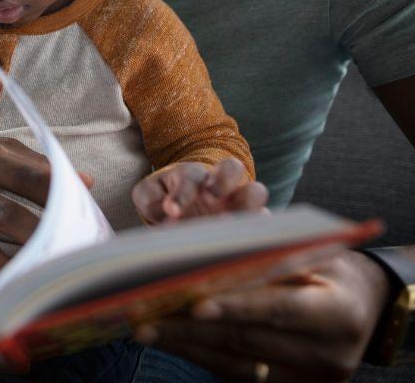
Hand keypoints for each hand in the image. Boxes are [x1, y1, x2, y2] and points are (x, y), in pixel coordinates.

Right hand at [0, 132, 92, 295]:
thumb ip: (38, 164)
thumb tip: (86, 183)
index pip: (22, 175)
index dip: (53, 193)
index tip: (78, 207)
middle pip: (3, 214)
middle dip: (39, 235)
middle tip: (67, 250)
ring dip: (12, 267)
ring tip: (40, 277)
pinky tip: (9, 291)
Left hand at [132, 158, 268, 223]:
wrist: (183, 211)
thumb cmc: (164, 199)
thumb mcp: (149, 196)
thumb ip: (151, 200)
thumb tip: (167, 216)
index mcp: (192, 174)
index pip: (192, 176)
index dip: (183, 192)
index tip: (171, 211)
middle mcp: (219, 183)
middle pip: (232, 167)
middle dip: (222, 182)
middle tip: (209, 200)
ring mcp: (239, 201)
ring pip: (257, 192)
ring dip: (248, 206)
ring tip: (230, 225)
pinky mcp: (252, 222)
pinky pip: (265, 224)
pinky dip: (259, 232)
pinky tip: (244, 247)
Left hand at [135, 249, 390, 381]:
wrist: (366, 307)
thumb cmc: (329, 268)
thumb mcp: (311, 254)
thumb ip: (267, 256)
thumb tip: (203, 252)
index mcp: (339, 313)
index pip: (278, 309)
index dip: (237, 307)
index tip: (194, 304)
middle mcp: (328, 355)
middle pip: (248, 341)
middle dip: (192, 328)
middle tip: (145, 313)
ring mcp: (309, 380)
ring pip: (237, 364)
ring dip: (186, 345)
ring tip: (144, 328)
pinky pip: (239, 375)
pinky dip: (202, 355)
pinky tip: (170, 340)